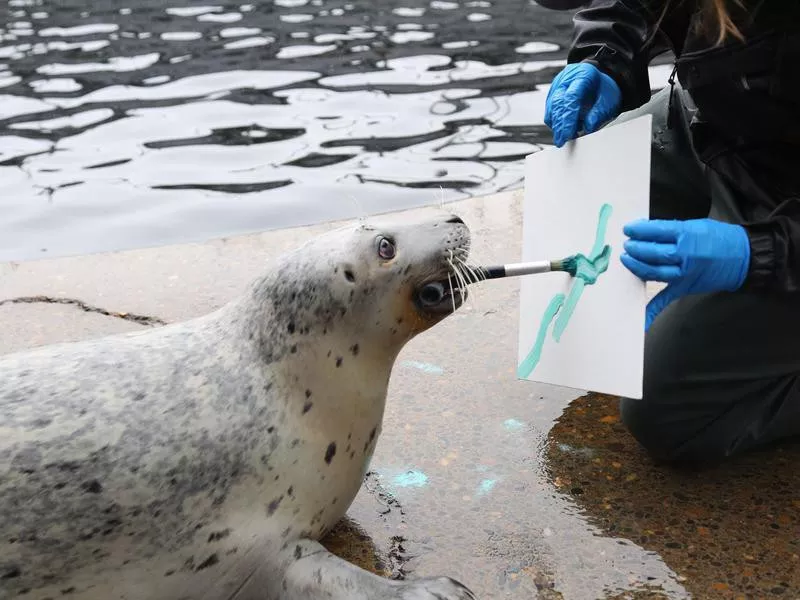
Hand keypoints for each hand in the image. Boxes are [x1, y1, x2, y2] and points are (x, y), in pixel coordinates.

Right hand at [544, 62, 621, 147]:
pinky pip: (549, 109)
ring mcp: (557, 85)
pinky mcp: (552, 93)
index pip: (571, 98)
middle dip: (559, 124)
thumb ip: (600, 112)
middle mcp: (567, 78)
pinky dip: (554, 121)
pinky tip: (561, 130)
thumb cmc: (604, 89)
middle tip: (561, 141)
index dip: (568, 118)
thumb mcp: (609, 99)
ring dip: (555, 124)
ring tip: (561, 138)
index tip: (568, 134)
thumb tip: (588, 127)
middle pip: (558, 103)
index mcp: (583, 74)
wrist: (598, 79)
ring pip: (551, 106)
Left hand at [620, 218, 750, 329]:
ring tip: (626, 259)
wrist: (743, 258)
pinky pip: (665, 298)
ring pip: (654, 272)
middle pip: (653, 253)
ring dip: (637, 266)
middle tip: (626, 245)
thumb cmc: (720, 238)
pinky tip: (639, 315)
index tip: (628, 229)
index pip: (657, 231)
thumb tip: (648, 231)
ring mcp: (684, 274)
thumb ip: (673, 230)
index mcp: (688, 235)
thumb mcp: (697, 225)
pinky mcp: (684, 287)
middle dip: (636, 248)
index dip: (639, 230)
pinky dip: (651, 309)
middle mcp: (685, 255)